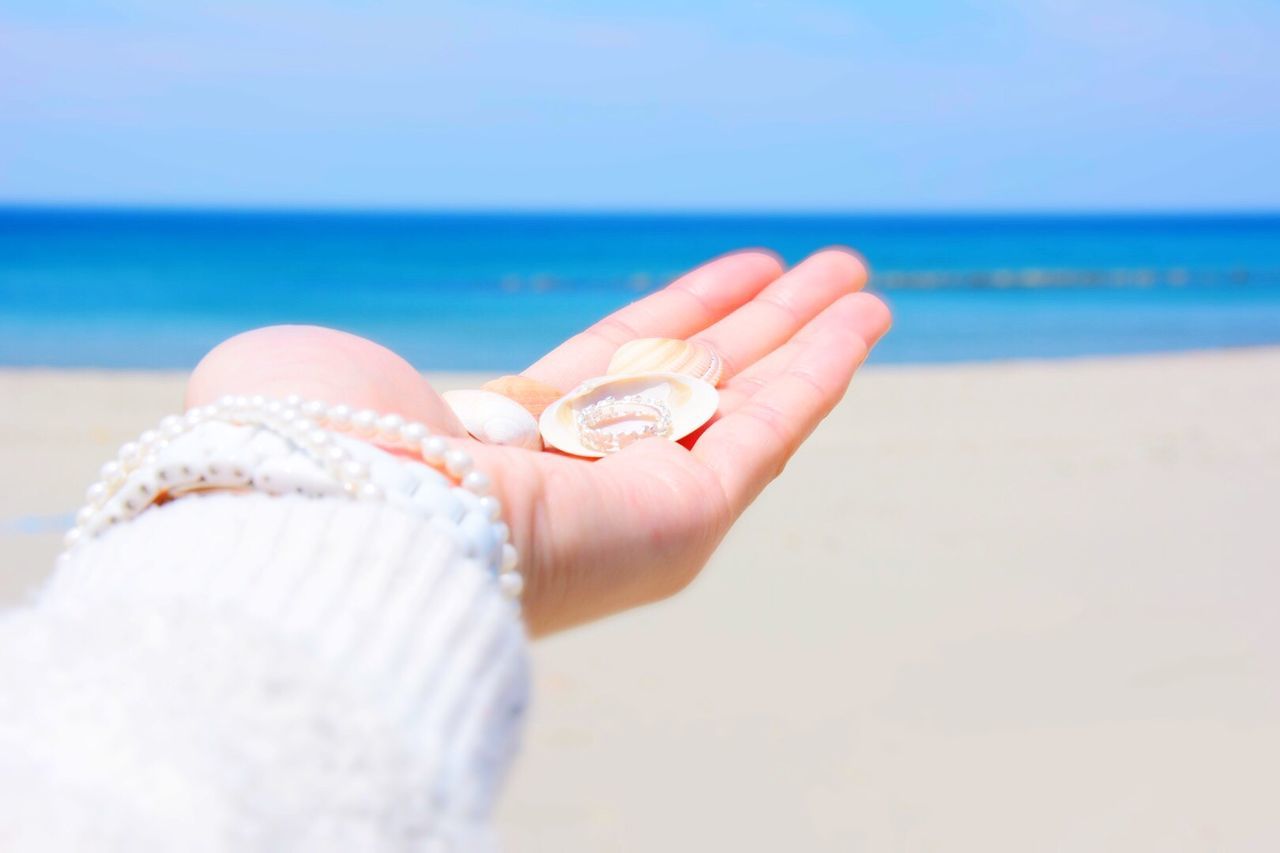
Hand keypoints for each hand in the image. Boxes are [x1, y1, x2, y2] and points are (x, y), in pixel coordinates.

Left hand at [187, 249, 890, 634]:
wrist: (344, 528)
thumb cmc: (317, 456)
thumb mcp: (322, 380)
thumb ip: (357, 374)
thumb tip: (362, 382)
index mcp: (511, 446)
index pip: (618, 368)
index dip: (682, 315)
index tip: (738, 274)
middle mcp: (586, 480)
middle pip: (697, 382)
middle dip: (761, 324)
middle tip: (822, 271)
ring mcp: (641, 506)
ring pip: (744, 402)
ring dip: (806, 338)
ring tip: (858, 279)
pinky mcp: (686, 523)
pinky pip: (766, 430)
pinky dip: (819, 373)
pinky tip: (860, 320)